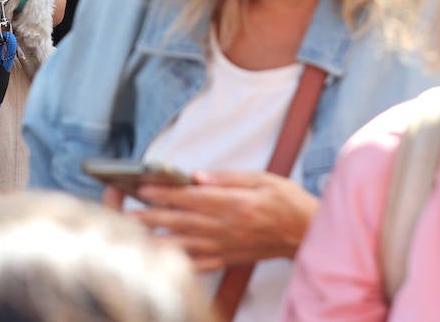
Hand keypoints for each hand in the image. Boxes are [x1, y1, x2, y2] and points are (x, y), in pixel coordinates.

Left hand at [131, 170, 318, 271]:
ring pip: (186, 244)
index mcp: (235, 205)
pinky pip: (201, 263)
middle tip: (128, 213)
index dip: (165, 193)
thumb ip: (228, 178)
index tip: (143, 189)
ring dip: (159, 239)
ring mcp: (228, 246)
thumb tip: (197, 176)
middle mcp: (228, 227)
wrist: (311, 234)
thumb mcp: (264, 179)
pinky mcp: (230, 258)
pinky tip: (163, 261)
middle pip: (182, 221)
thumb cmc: (288, 203)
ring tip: (135, 236)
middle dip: (152, 217)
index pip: (192, 198)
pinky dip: (181, 262)